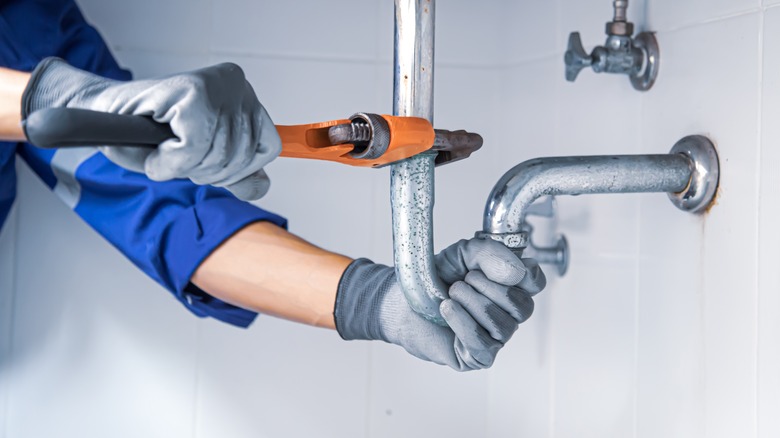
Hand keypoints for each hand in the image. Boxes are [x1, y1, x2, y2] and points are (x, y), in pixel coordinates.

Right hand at [21, 57, 280, 200]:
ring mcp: (215, 84)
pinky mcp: (189, 91)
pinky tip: (156, 151)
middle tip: (177, 156)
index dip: (235, 168)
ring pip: (218, 155)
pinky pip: (192, 149)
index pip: (268, 148)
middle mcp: (235, 82)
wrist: (99, 115)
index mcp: (244, 96)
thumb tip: (262, 184)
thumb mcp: (202, 160)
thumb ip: (236, 173)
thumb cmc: (148, 135)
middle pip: (242, 156)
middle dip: (205, 170)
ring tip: (164, 150)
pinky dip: (169, 163)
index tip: (204, 161)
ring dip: (184, 168)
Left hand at [334, 238, 545, 370]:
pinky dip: (463, 322)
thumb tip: (515, 270)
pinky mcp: (477, 357)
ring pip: (503, 325)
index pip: (536, 282)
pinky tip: (447, 310)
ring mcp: (495, 338)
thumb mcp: (461, 254)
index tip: (501, 267)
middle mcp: (506, 314)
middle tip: (463, 281)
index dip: (524, 275)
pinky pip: (483, 343)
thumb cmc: (432, 280)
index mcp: (508, 287)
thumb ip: (489, 252)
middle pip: (522, 305)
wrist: (401, 302)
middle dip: (489, 288)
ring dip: (472, 304)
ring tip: (451, 294)